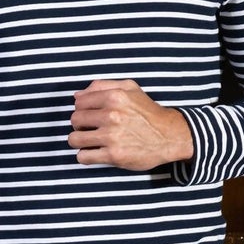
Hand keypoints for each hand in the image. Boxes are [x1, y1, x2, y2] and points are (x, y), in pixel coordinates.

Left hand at [68, 78, 193, 170]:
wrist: (169, 136)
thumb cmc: (148, 112)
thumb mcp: (130, 89)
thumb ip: (102, 86)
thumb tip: (77, 95)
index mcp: (114, 97)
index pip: (79, 102)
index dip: (82, 109)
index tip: (90, 115)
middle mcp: (112, 115)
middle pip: (75, 120)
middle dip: (80, 124)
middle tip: (91, 128)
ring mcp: (112, 136)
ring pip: (75, 139)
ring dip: (80, 141)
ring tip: (90, 141)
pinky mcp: (114, 156)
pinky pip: (83, 157)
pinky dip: (85, 156)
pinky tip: (94, 152)